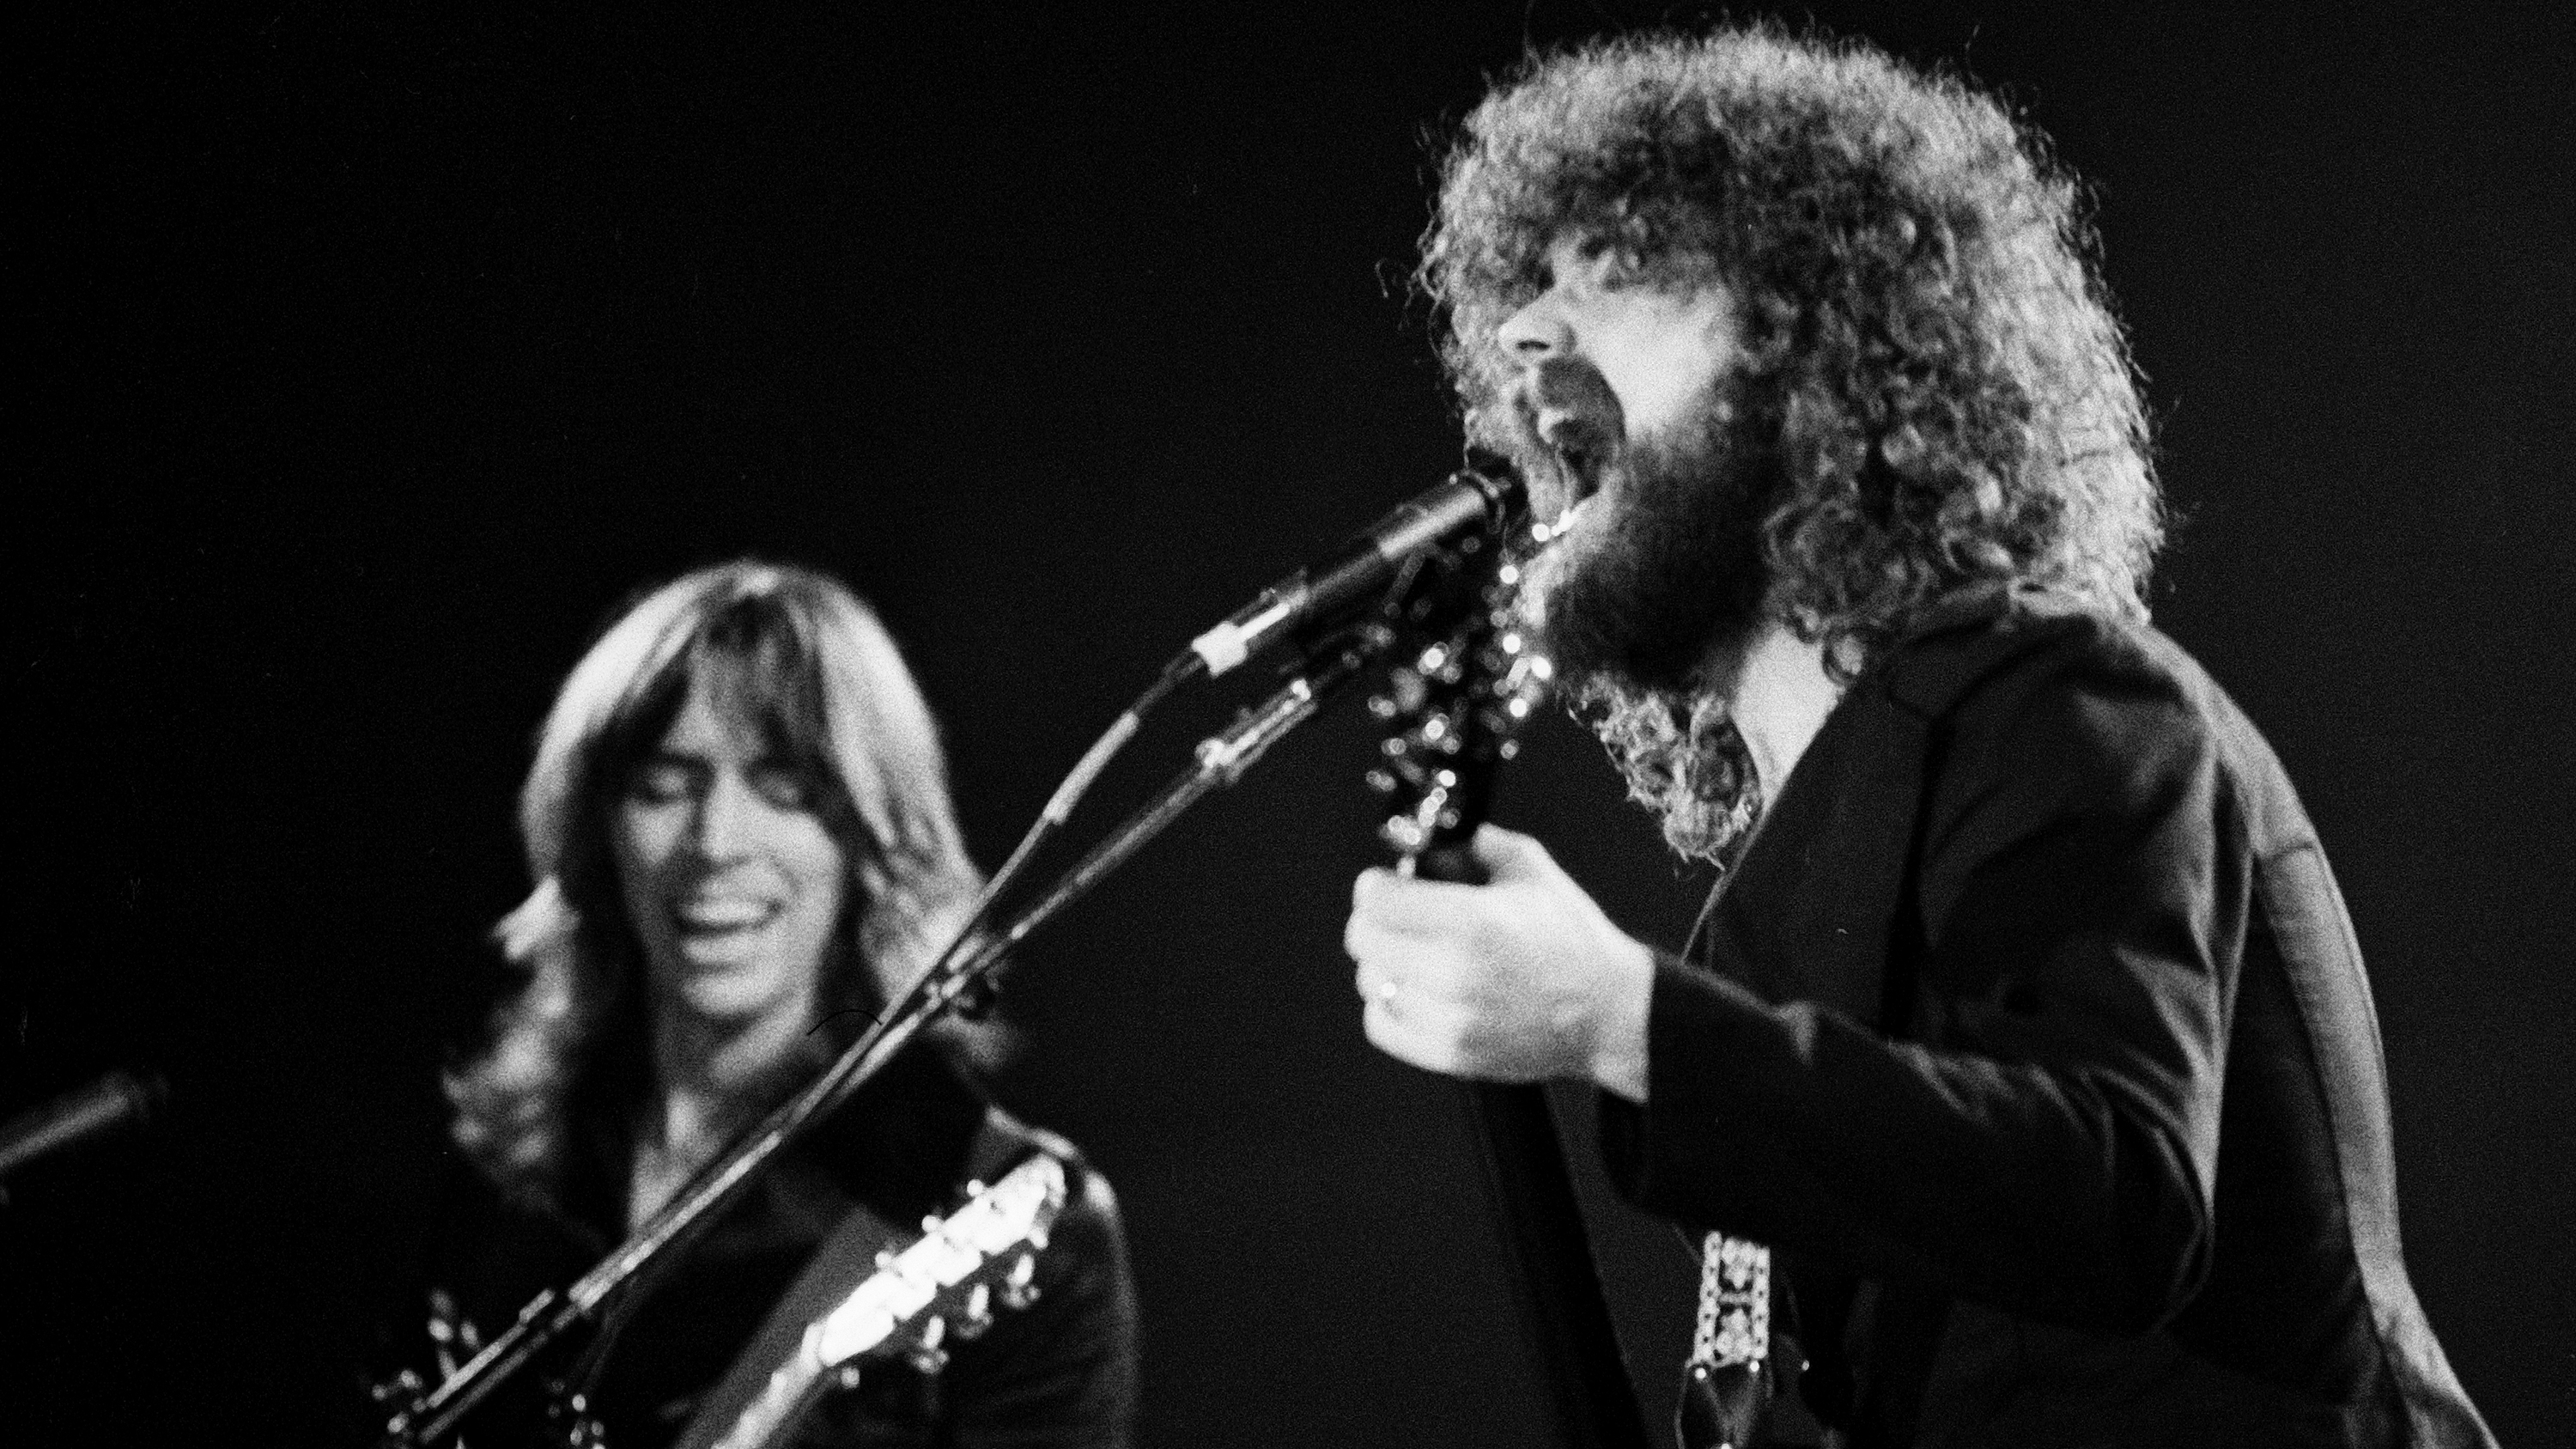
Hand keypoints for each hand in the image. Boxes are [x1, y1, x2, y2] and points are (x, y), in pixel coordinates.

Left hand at [1344, 824, 1652, 1100]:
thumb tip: (1443, 834)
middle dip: (1374, 921)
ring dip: (1384, 964)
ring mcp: (1451, 1019)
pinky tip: (1415, 992)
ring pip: (1372, 983)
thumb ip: (1483, 844)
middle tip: (1394, 918)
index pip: (1377, 899)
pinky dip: (1388, 1007)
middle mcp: (1455, 972)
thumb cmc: (1573, 940)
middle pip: (1364, 940)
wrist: (1609, 1013)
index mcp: (1473, 920)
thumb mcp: (1534, 873)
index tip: (1385, 884)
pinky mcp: (1450, 1054)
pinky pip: (1382, 1026)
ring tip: (1413, 956)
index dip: (1375, 885)